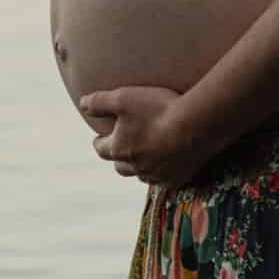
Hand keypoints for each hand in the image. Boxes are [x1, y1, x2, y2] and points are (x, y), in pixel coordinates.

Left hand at [80, 85, 214, 189]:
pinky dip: (162, 173)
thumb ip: (99, 102)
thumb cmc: (157, 110)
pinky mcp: (179, 179)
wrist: (196, 127)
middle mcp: (136, 168)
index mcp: (119, 149)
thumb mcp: (123, 98)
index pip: (101, 149)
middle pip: (120, 167)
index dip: (100, 141)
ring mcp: (158, 176)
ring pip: (142, 176)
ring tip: (145, 156)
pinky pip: (165, 180)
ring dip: (140, 167)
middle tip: (122, 147)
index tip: (100, 137)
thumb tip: (82, 104)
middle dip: (118, 157)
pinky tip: (168, 164)